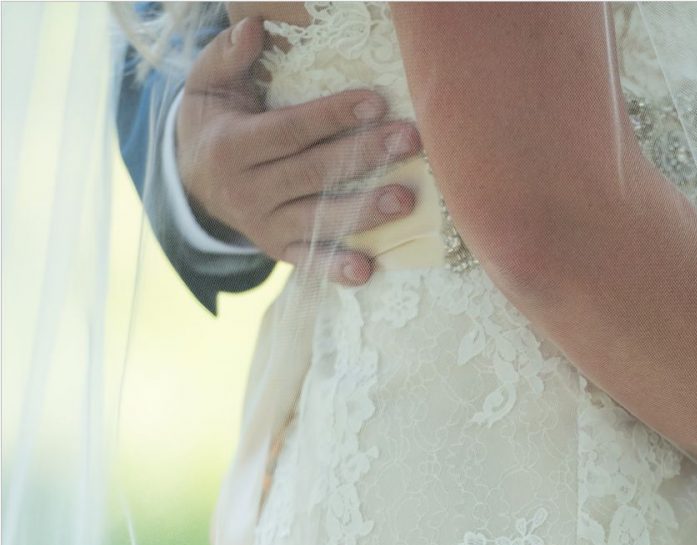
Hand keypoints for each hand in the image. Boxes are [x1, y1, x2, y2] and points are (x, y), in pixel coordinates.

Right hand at [174, 17, 421, 284]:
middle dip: (364, 156)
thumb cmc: (216, 121)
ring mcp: (263, 225)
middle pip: (313, 172)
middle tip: (409, 140)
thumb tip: (254, 25)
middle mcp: (246, 190)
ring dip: (364, 211)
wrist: (191, 182)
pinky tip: (368, 271)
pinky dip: (336, 269)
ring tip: (406, 200)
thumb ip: (229, 56)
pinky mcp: (278, 250)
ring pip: (319, 218)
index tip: (376, 101)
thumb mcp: (210, 85)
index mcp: (231, 145)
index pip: (289, 130)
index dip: (332, 116)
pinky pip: (309, 263)